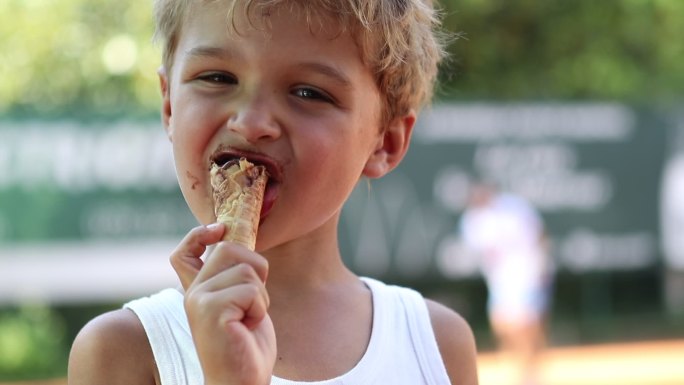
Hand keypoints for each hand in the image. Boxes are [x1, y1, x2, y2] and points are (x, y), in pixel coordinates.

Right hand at [170, 223, 275, 384]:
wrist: (240, 382)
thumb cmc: (246, 346)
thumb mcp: (241, 304)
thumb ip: (235, 279)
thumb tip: (239, 243)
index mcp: (197, 291)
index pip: (184, 253)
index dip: (199, 235)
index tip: (218, 228)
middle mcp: (193, 293)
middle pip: (230, 249)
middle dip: (255, 269)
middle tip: (254, 302)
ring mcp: (199, 301)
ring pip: (246, 270)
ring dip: (260, 295)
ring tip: (250, 319)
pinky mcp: (211, 311)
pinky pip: (250, 290)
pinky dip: (259, 308)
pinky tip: (248, 327)